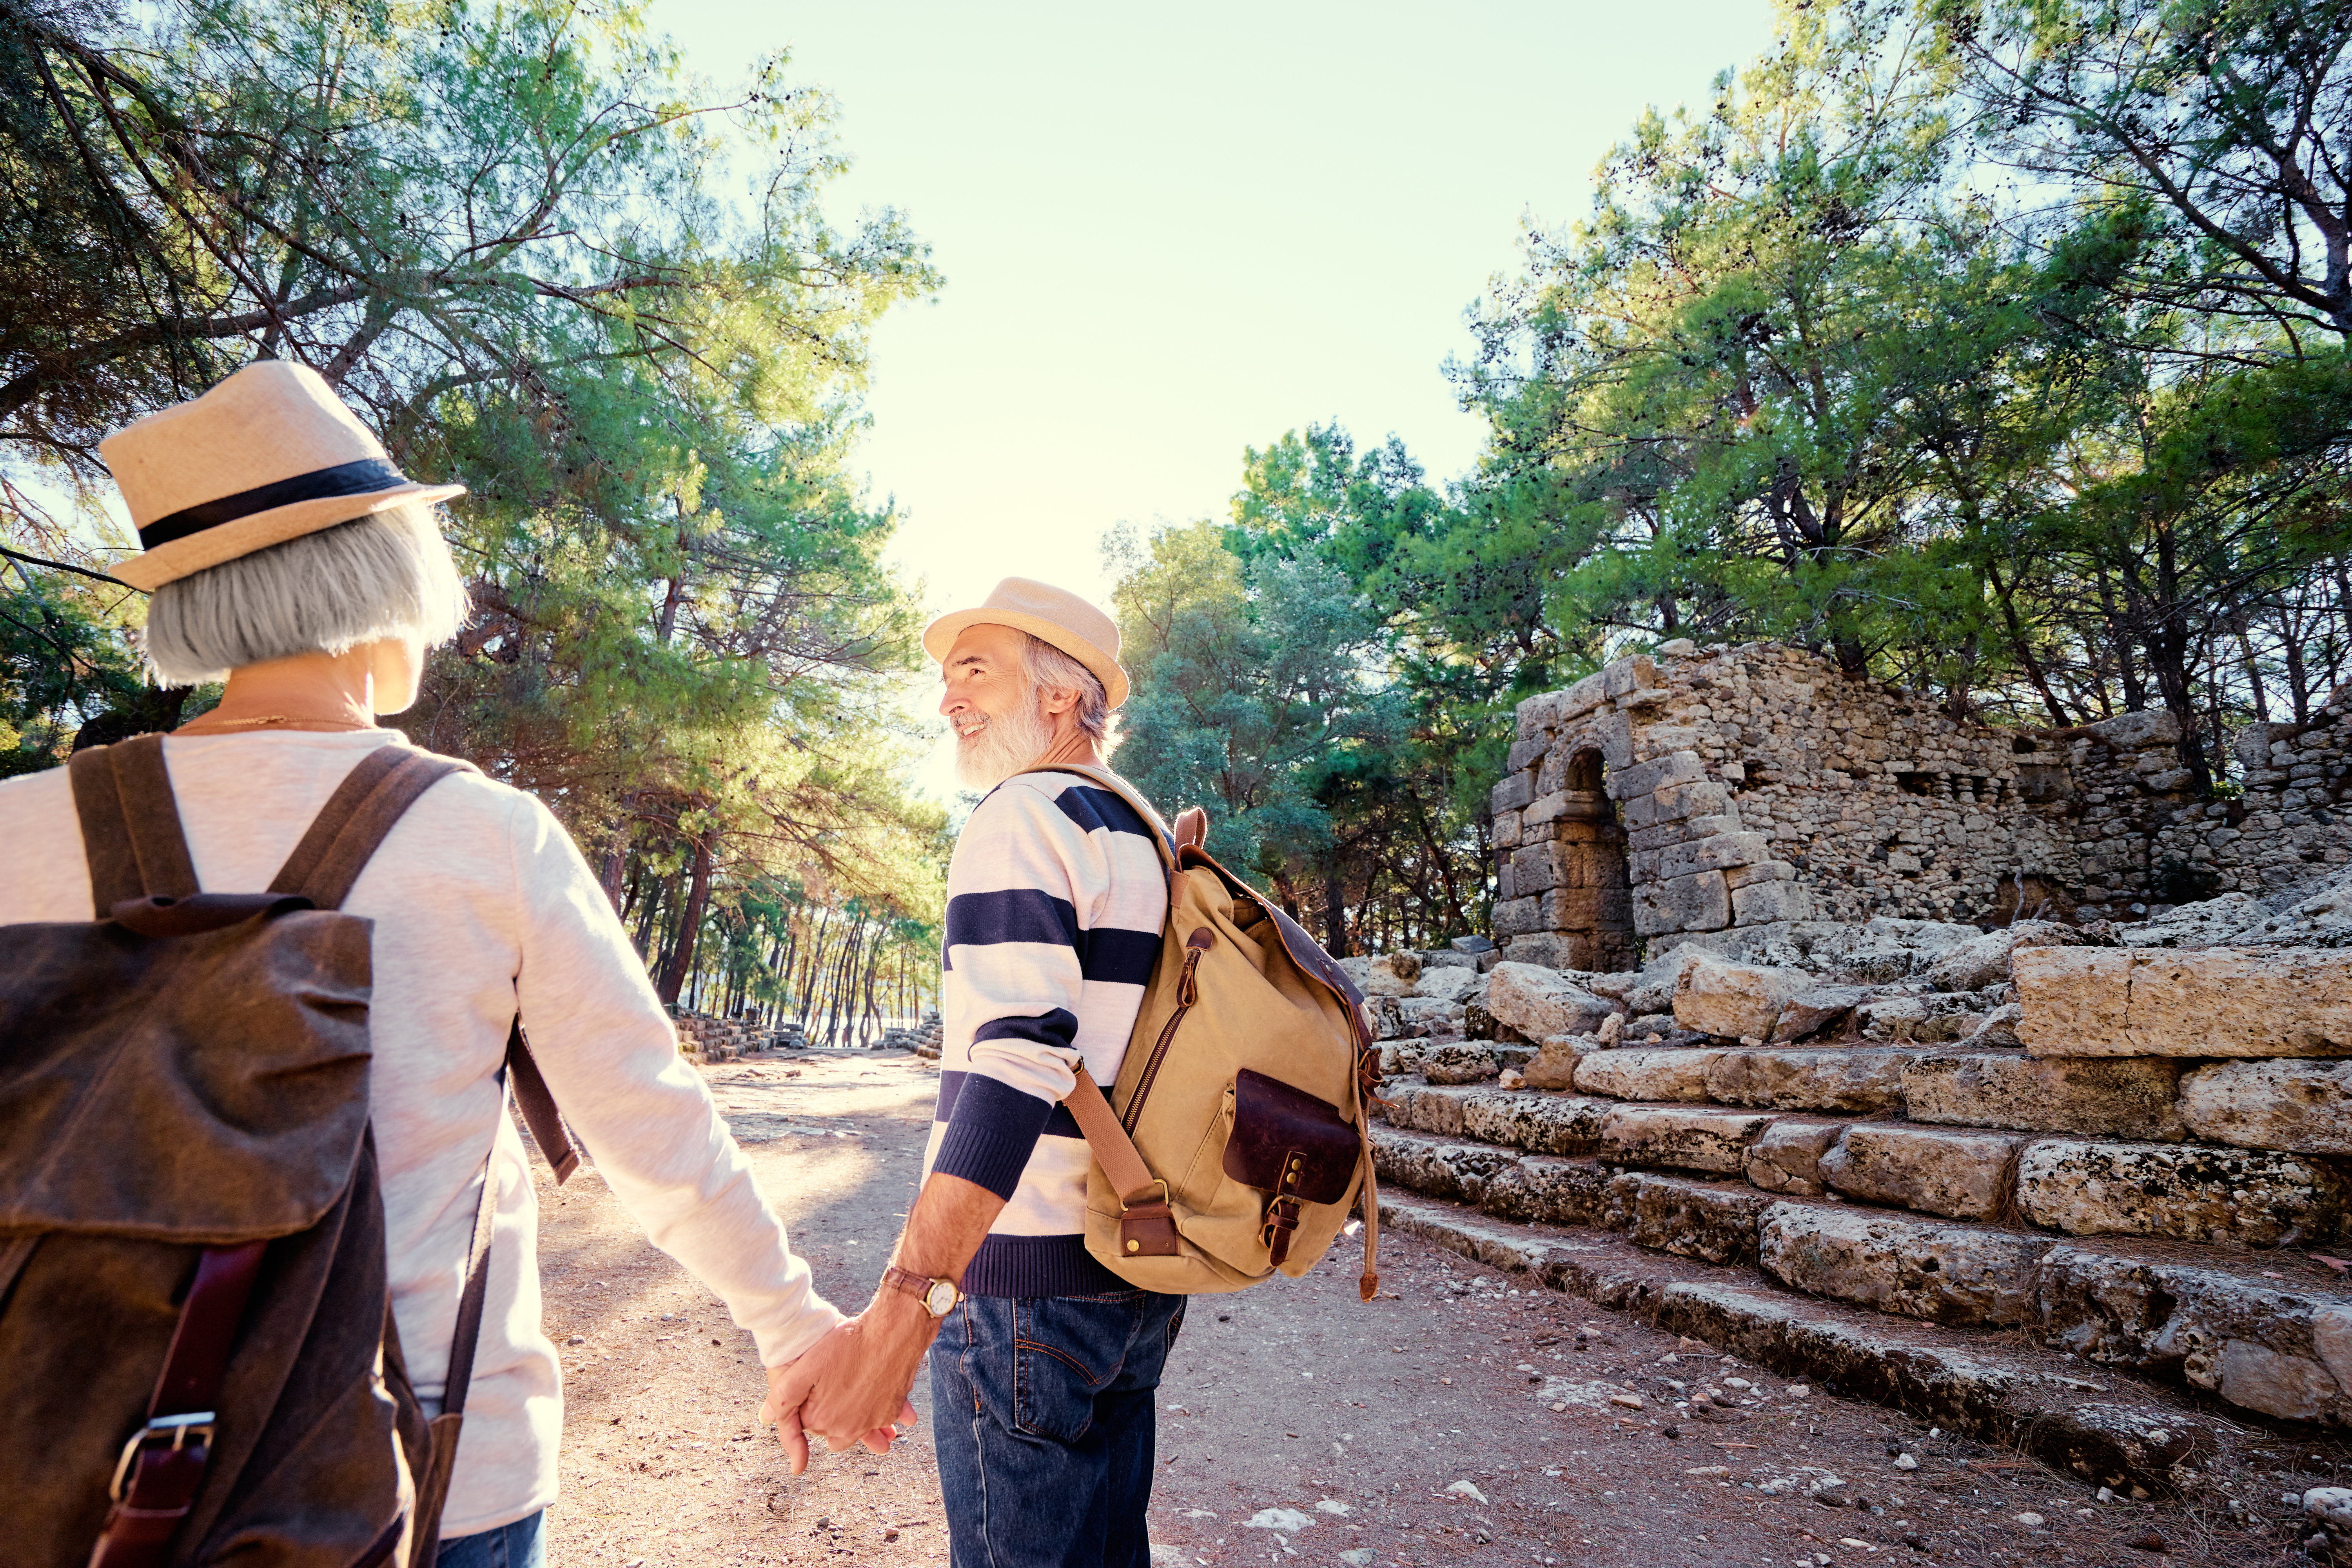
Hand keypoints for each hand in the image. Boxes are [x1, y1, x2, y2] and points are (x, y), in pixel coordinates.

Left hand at [776, 1293, 937, 1457]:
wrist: (893, 1332)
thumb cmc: (848, 1344)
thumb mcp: (806, 1367)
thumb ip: (783, 1397)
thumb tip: (766, 1419)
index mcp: (821, 1419)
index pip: (806, 1423)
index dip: (807, 1404)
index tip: (814, 1385)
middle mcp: (846, 1428)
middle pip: (831, 1429)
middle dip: (830, 1415)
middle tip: (832, 1389)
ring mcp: (871, 1422)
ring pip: (857, 1427)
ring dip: (855, 1420)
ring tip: (854, 1396)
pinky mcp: (890, 1412)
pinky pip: (880, 1419)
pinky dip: (877, 1412)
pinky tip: (875, 1391)